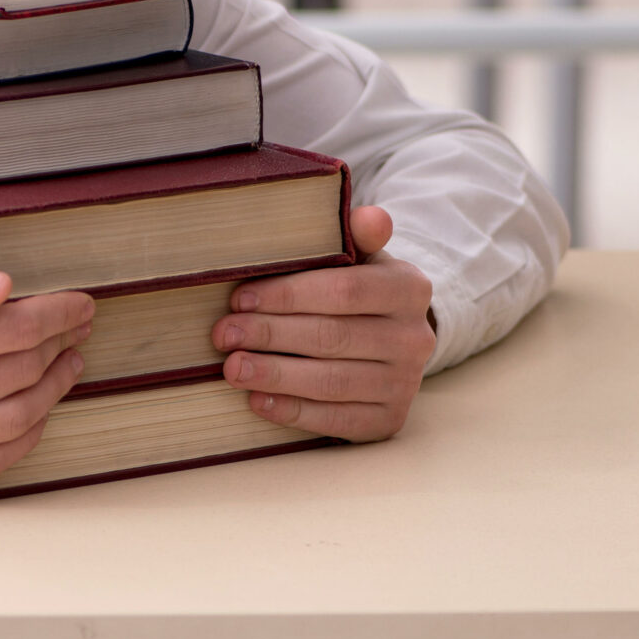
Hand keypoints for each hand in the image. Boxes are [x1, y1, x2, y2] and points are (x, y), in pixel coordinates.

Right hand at [0, 248, 93, 495]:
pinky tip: (34, 408)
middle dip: (61, 346)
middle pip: (25, 372)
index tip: (83, 306)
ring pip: (20, 419)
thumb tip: (5, 289)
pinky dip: (25, 435)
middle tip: (75, 330)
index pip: (20, 329)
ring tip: (66, 364)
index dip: (60, 315)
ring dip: (53, 389)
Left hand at [215, 205, 434, 441]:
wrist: (390, 341)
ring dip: (275, 375)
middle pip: (332, 337)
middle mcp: (415, 338)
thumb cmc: (356, 290)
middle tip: (223, 335)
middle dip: (270, 335)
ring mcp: (406, 383)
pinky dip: (293, 411)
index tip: (239, 298)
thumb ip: (356, 234)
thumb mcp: (359, 256)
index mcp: (409, 288)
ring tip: (232, 369)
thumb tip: (369, 217)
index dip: (287, 296)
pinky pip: (337, 421)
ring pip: (331, 382)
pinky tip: (257, 400)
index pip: (343, 290)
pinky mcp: (390, 420)